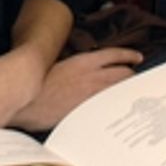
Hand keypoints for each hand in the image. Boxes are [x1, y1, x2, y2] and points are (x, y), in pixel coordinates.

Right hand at [11, 48, 140, 131]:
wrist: (27, 100)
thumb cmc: (36, 82)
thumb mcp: (56, 65)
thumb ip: (73, 66)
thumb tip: (81, 70)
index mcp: (84, 61)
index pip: (114, 54)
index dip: (129, 55)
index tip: (137, 57)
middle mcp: (92, 76)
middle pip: (123, 73)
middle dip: (131, 76)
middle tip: (135, 78)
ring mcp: (92, 95)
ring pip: (118, 90)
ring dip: (126, 91)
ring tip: (130, 94)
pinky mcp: (88, 111)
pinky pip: (108, 106)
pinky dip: (114, 106)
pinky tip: (116, 110)